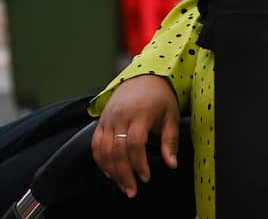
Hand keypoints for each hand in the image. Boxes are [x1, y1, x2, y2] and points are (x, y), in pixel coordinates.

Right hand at [91, 75, 180, 197]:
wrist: (143, 75)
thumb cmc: (160, 97)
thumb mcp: (171, 115)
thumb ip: (171, 140)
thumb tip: (172, 164)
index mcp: (140, 113)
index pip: (135, 143)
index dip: (139, 163)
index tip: (146, 178)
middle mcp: (121, 115)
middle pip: (117, 150)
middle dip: (124, 174)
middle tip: (132, 190)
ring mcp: (108, 117)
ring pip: (103, 149)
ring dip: (111, 171)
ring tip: (122, 185)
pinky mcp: (101, 120)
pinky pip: (96, 144)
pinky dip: (100, 160)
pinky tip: (109, 173)